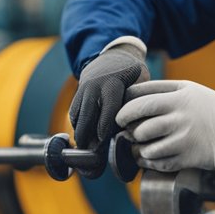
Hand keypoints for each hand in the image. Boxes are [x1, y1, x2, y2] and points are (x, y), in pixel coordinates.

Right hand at [68, 43, 147, 177]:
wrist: (114, 56)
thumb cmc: (133, 74)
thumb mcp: (140, 83)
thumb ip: (135, 104)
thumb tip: (134, 130)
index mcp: (112, 84)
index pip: (107, 110)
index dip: (104, 129)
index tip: (102, 144)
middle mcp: (94, 87)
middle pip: (87, 116)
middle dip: (88, 137)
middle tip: (92, 156)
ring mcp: (83, 89)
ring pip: (77, 116)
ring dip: (81, 135)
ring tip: (87, 153)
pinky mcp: (77, 93)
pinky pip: (74, 113)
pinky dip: (78, 127)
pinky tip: (84, 140)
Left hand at [116, 80, 214, 176]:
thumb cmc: (214, 111)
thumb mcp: (192, 90)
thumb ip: (164, 90)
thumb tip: (130, 97)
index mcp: (180, 96)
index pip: (140, 98)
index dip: (125, 107)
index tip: (121, 113)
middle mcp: (181, 116)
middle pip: (139, 124)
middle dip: (127, 128)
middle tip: (126, 129)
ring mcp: (184, 139)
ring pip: (145, 146)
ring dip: (137, 148)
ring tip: (140, 145)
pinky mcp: (188, 158)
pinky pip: (158, 163)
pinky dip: (149, 161)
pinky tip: (150, 157)